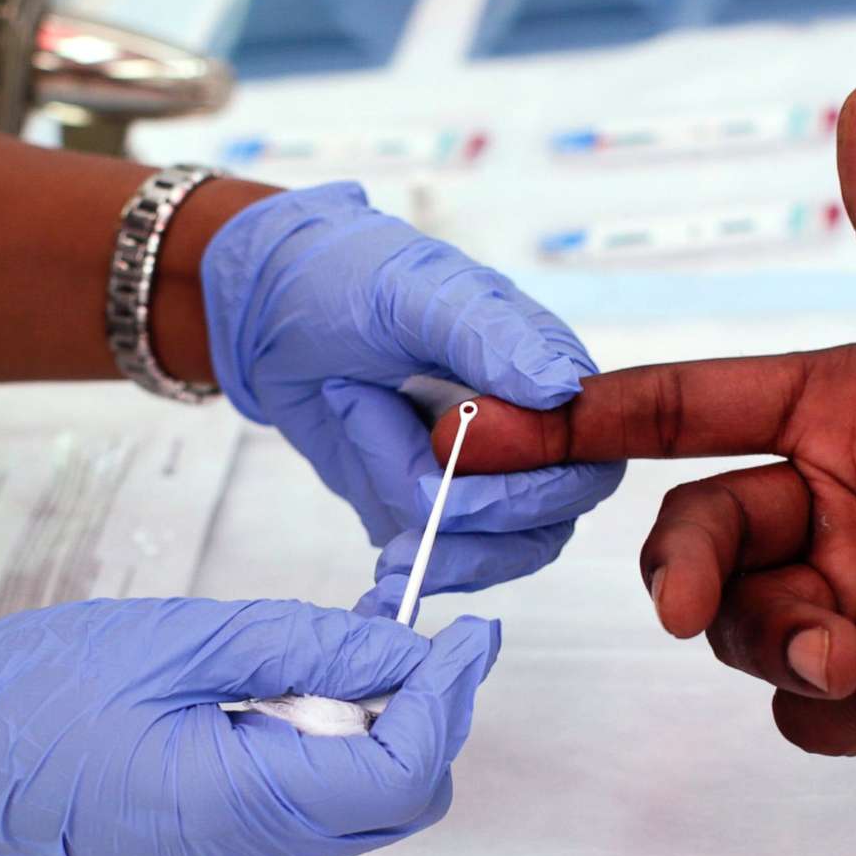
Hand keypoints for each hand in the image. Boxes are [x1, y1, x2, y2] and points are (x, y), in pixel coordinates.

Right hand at [0, 598, 500, 855]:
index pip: (403, 771)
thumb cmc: (50, 687)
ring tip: (327, 646)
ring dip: (372, 725)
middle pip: (401, 798)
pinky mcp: (222, 844)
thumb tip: (414, 655)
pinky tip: (290, 684)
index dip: (451, 700)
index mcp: (246, 806)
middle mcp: (255, 852)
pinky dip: (329, 741)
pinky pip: (313, 801)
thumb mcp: (191, 641)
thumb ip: (312, 650)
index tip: (471, 631)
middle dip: (420, 713)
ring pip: (364, 803)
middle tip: (389, 630)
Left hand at [202, 183, 624, 614]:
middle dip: (475, 513)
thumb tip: (561, 388)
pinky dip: (413, 572)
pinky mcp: (429, 513)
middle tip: (412, 484)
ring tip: (363, 439)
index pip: (587, 457)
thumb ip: (491, 337)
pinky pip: (443, 564)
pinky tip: (381, 575)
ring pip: (495, 552)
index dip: (540, 481)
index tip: (466, 464)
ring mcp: (478, 480)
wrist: (268, 311)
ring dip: (429, 531)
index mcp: (543, 373)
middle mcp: (523, 434)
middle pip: (546, 519)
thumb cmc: (348, 279)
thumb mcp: (416, 293)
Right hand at [450, 81, 855, 802]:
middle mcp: (836, 511)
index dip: (578, 418)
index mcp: (845, 416)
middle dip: (677, 570)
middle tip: (689, 603)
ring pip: (739, 631)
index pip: (681, 408)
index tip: (481, 427)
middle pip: (691, 536)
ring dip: (787, 639)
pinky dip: (852, 697)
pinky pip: (804, 712)